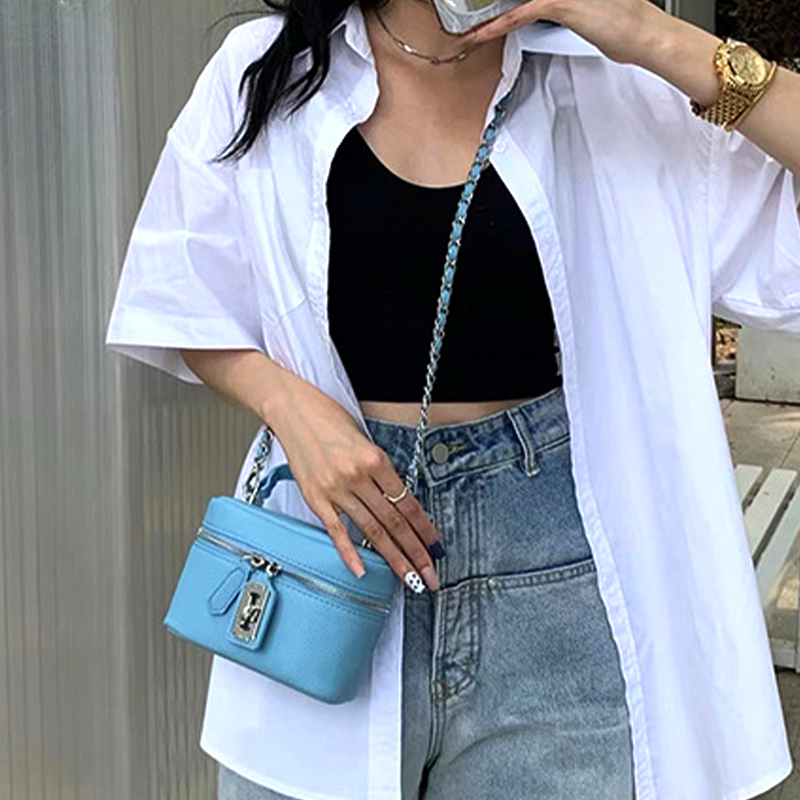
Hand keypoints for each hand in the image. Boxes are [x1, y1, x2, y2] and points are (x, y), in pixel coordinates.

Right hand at [267, 372, 441, 591]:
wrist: (292, 409)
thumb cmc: (328, 418)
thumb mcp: (364, 439)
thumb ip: (379, 470)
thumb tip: (396, 500)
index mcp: (375, 460)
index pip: (407, 503)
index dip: (424, 529)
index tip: (435, 547)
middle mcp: (358, 476)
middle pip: (393, 522)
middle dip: (415, 552)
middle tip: (430, 576)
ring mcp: (335, 489)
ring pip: (371, 531)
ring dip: (393, 558)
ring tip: (409, 578)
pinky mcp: (315, 498)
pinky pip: (337, 530)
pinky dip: (350, 553)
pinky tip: (362, 571)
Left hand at [461, 0, 676, 66]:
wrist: (643, 32)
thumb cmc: (622, 25)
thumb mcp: (591, 8)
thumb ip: (567, 5)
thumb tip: (550, 10)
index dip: (508, 3)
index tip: (489, 10)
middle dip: (494, 4)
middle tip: (471, 21)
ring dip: (490, 14)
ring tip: (468, 29)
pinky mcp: (558, 1)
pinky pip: (518, 14)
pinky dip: (497, 26)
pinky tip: (479, 35)